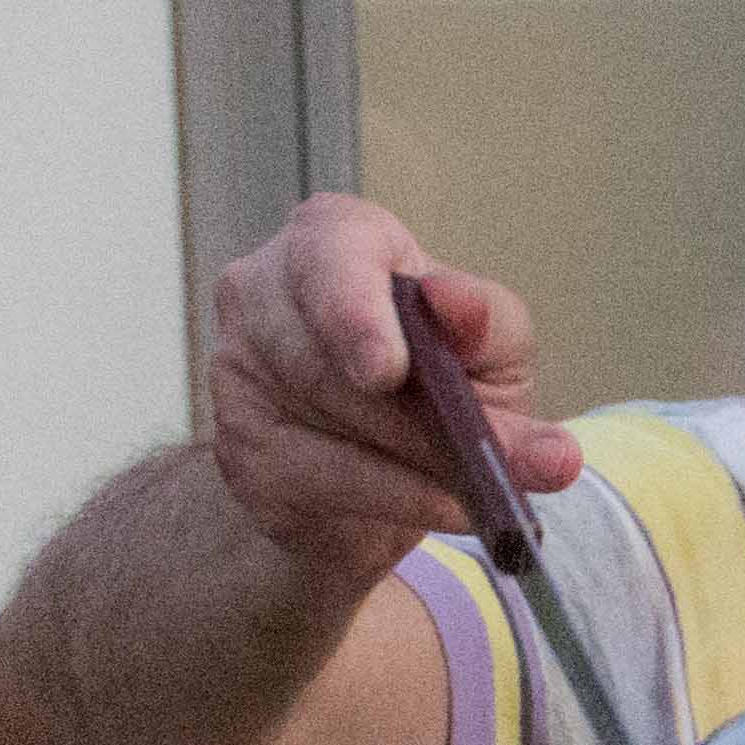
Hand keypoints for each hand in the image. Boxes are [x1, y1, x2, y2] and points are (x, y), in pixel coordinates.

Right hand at [201, 191, 578, 578]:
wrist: (377, 476)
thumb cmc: (437, 383)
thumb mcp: (488, 350)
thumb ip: (492, 327)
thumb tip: (462, 307)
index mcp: (332, 240)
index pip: (331, 251)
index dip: (356, 310)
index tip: (387, 370)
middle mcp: (263, 290)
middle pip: (334, 357)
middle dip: (426, 418)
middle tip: (505, 458)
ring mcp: (238, 370)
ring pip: (330, 420)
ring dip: (420, 459)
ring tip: (483, 482)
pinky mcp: (238, 448)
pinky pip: (320, 477)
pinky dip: (395, 496)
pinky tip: (442, 505)